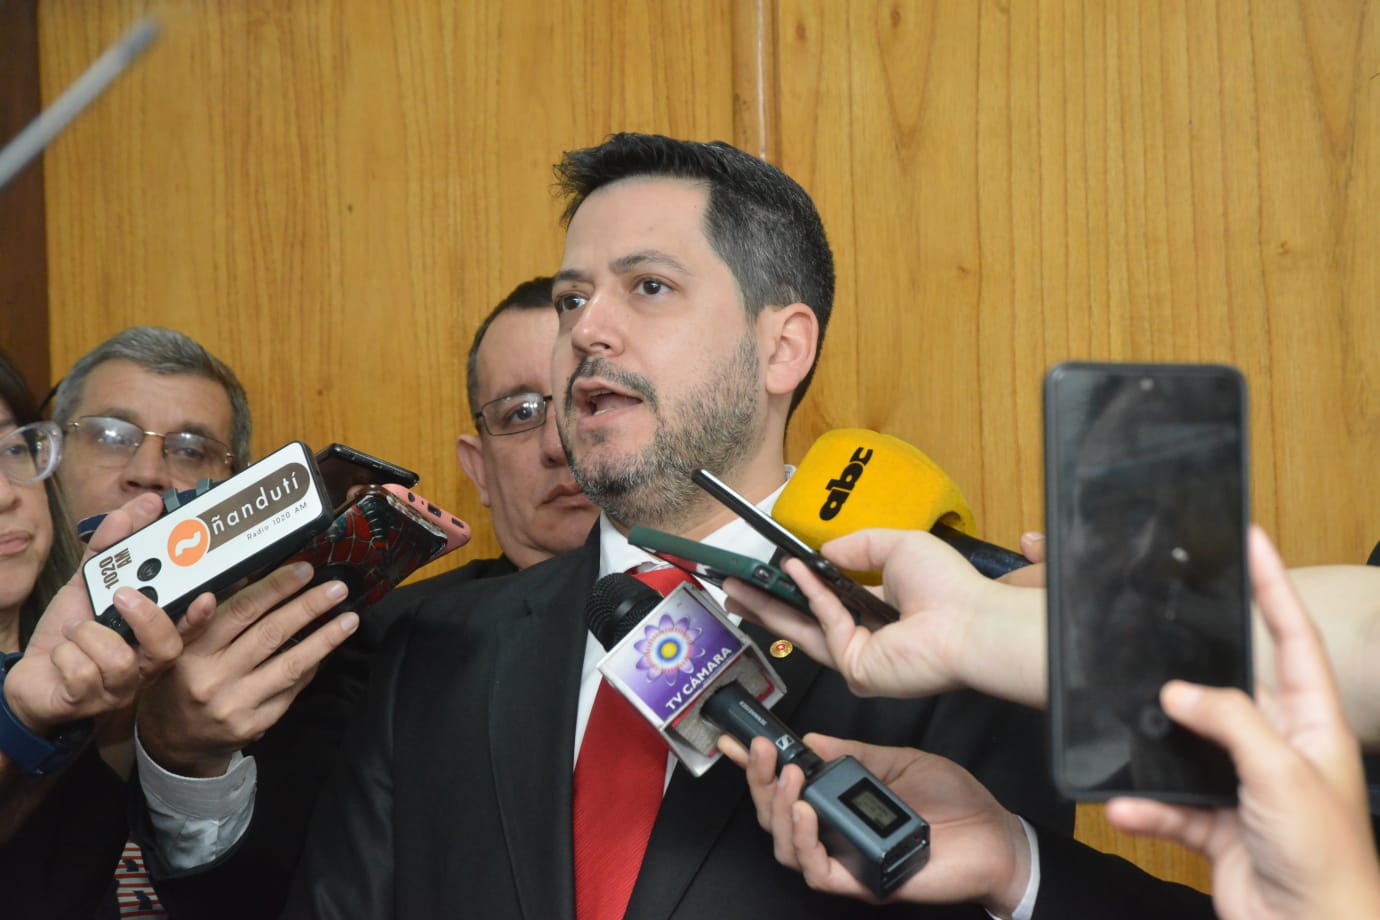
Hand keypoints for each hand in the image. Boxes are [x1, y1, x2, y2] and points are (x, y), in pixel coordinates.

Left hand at [4, 494, 212, 735]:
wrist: (30, 675)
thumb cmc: (70, 634)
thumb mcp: (87, 584)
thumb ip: (113, 545)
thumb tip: (145, 506)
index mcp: (151, 637)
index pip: (188, 628)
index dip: (200, 615)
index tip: (205, 596)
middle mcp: (143, 665)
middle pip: (166, 647)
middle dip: (146, 618)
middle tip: (122, 594)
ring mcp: (119, 688)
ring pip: (119, 660)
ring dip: (87, 635)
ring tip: (75, 632)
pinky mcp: (87, 702)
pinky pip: (81, 673)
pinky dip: (63, 655)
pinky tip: (61, 655)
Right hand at [135, 564, 359, 776]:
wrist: (173, 742)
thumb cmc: (180, 682)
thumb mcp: (179, 647)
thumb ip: (210, 617)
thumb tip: (251, 577)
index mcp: (191, 651)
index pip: (240, 611)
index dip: (275, 588)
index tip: (303, 570)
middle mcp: (214, 678)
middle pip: (271, 634)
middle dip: (308, 607)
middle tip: (336, 589)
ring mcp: (237, 704)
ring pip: (290, 665)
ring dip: (325, 639)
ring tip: (349, 619)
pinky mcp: (256, 724)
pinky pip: (292, 690)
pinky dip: (311, 667)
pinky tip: (326, 649)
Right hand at [721, 733, 1030, 915]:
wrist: (996, 838)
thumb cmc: (956, 803)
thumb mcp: (898, 762)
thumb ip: (852, 755)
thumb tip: (811, 738)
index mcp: (842, 801)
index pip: (789, 785)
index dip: (758, 767)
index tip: (735, 742)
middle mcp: (836, 831)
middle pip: (775, 816)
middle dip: (759, 783)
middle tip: (761, 752)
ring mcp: (846, 857)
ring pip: (785, 845)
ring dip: (777, 809)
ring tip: (787, 777)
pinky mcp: (861, 881)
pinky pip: (817, 870)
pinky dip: (804, 841)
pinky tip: (806, 811)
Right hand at [723, 528, 1044, 705]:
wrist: (969, 623)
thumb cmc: (949, 588)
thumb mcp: (898, 547)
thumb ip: (857, 546)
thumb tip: (823, 552)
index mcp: (880, 610)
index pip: (829, 600)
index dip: (799, 584)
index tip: (773, 568)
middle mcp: (867, 636)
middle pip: (805, 620)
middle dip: (767, 602)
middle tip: (736, 585)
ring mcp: (859, 656)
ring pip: (801, 630)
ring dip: (767, 607)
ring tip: (735, 587)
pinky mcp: (855, 668)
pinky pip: (823, 625)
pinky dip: (806, 595)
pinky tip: (791, 570)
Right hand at [1105, 525, 1379, 919]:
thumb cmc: (1326, 863)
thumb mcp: (1281, 774)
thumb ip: (1231, 721)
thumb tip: (1180, 692)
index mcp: (1313, 725)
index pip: (1291, 640)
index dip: (1273, 589)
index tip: (1252, 543)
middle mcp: (1279, 749)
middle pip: (1233, 688)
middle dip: (1197, 662)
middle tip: (1166, 619)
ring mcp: (1245, 787)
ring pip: (1189, 747)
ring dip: (1157, 749)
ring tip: (1131, 732)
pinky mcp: (1217, 825)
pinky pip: (1168, 802)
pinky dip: (1143, 807)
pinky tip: (1126, 808)